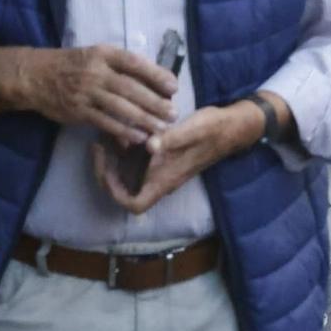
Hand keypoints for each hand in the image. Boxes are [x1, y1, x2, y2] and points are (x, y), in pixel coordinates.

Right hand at [21, 43, 178, 140]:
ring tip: (161, 127)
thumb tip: (153, 80)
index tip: (173, 86)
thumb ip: (120, 66)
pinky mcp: (79, 111)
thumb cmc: (74, 65)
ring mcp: (87, 92)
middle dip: (154, 101)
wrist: (37, 76)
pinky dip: (123, 131)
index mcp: (103, 54)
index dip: (156, 74)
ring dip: (143, 119)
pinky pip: (105, 123)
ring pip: (120, 107)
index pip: (134, 62)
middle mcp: (96, 72)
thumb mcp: (96, 55)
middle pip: (131, 88)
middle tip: (173, 112)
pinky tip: (138, 137)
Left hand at [92, 100, 256, 212]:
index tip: (106, 167)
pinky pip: (139, 160)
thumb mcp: (191, 131)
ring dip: (116, 158)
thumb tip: (149, 145)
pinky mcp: (164, 156)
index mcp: (165, 179)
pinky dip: (128, 148)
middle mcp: (161, 178)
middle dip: (107, 171)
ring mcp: (162, 168)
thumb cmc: (212, 131)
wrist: (231, 126)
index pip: (133, 204)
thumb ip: (170, 139)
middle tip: (99, 146)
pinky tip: (126, 128)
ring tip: (108, 134)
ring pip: (130, 174)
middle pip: (126, 190)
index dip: (114, 192)